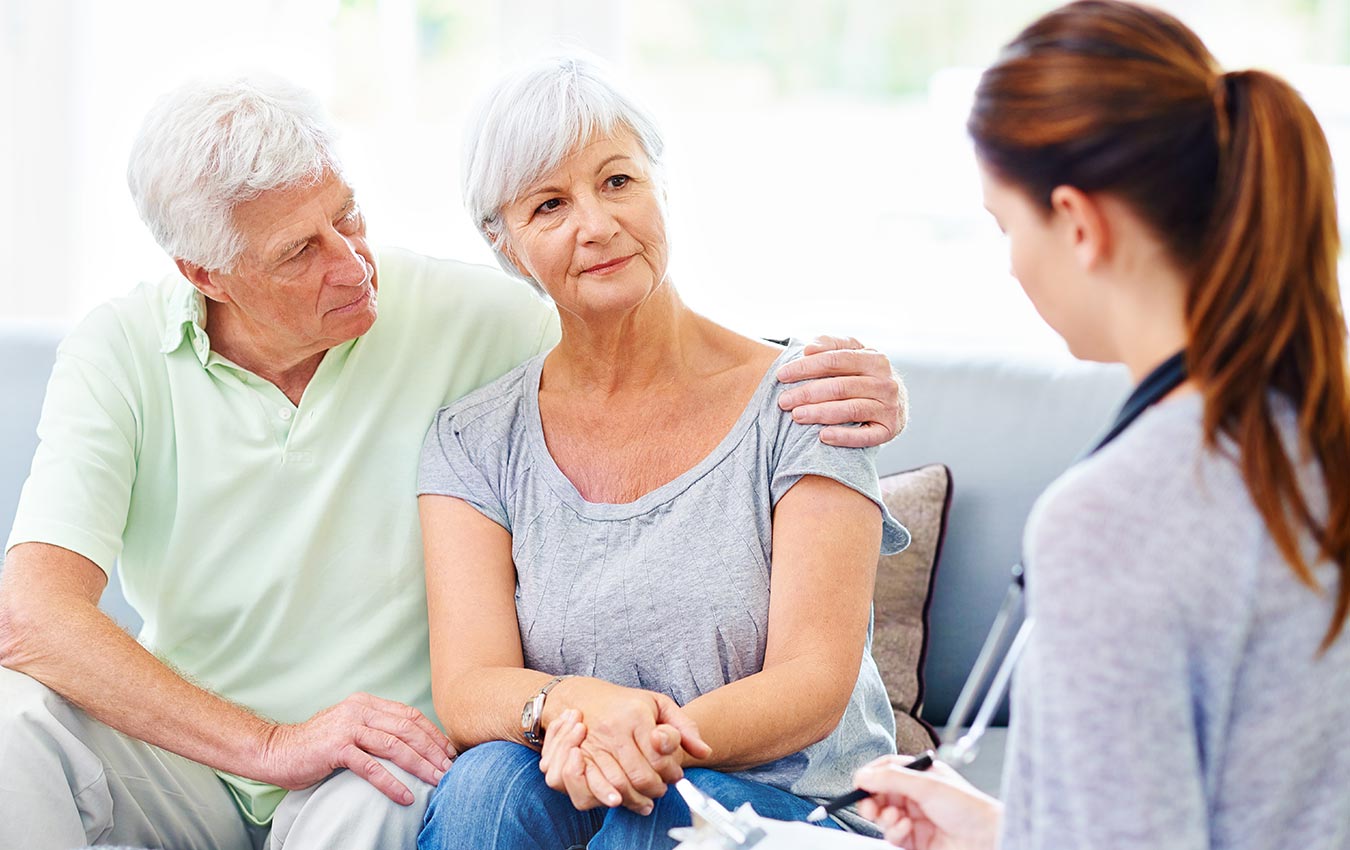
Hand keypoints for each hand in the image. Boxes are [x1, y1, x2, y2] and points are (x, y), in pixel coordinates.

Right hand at [256, 692, 455, 804]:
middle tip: (450, 769)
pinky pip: (371, 767)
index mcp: (366, 703)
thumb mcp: (350, 728)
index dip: (433, 733)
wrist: (276, 751)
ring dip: (420, 765)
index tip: (449, 751)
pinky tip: (405, 796)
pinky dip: (392, 783)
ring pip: (395, 746)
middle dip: (433, 750)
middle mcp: (359, 710)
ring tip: (436, 781)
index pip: (410, 715)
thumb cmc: (316, 745)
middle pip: (408, 729)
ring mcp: (348, 727)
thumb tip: (410, 744)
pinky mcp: (336, 748)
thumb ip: (375, 729)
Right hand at [540, 711, 690, 813]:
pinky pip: (591, 789)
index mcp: (634, 715)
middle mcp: (612, 731)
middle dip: (656, 789)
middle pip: (639, 775)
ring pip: (617, 786)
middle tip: (662, 789)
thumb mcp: (659, 704)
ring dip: (636, 799)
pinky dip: (608, 800)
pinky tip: (622, 802)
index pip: (659, 757)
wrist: (582, 696)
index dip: (671, 772)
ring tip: (647, 799)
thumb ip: (684, 727)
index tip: (675, 774)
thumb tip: (704, 751)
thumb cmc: (625, 703)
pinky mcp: (577, 758)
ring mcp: (591, 745)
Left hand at [775, 336, 906, 447]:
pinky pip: (866, 436)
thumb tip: (809, 349)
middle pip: (840, 386)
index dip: (806, 367)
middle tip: (783, 401)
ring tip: (796, 415)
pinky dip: (844, 437)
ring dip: (820, 413)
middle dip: (808, 393)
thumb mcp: (852, 354)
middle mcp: (885, 382)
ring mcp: (889, 407)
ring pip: (851, 409)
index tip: (781, 375)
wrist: (896, 403)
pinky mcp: (889, 430)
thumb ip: (830, 346)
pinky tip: (822, 437)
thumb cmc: (862, 376)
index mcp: (874, 358)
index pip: (835, 360)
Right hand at [853, 756, 1002, 849]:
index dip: (871, 775)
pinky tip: (905, 829)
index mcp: (921, 775)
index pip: (886, 770)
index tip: (859, 783)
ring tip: (896, 818)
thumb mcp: (927, 785)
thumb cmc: (969, 808)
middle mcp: (916, 796)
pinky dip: (893, 832)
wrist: (986, 839)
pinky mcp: (914, 841)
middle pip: (880, 795)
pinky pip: (891, 836)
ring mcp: (914, 819)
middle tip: (869, 805)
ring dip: (884, 817)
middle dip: (871, 800)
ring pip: (883, 816)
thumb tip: (863, 775)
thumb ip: (891, 778)